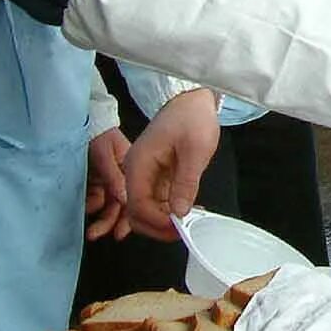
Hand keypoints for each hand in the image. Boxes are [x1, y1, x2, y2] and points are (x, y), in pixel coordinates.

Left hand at [84, 127, 130, 242]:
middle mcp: (124, 178)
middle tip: (99, 234)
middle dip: (112, 222)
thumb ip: (113, 176)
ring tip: (91, 231)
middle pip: (122, 206)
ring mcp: (111, 181)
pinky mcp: (99, 183)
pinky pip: (98, 200)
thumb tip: (124, 199)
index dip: (130, 215)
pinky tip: (87, 210)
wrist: (85, 126)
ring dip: (101, 220)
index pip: (134, 196)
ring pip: (110, 206)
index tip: (122, 231)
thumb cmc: (98, 133)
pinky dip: (93, 207)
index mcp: (134, 169)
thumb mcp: (104, 152)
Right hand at [122, 88, 221, 240]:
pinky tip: (188, 210)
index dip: (156, 222)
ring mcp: (145, 172)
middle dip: (156, 226)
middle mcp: (136, 171)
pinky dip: (169, 208)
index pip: (137, 205)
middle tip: (181, 232)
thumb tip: (179, 213)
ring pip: (146, 207)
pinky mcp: (156, 172)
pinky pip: (157, 197)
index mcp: (138, 165)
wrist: (191, 98)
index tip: (179, 228)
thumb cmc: (192, 118)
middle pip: (136, 211)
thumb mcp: (195, 150)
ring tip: (188, 224)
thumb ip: (185, 183)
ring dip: (163, 219)